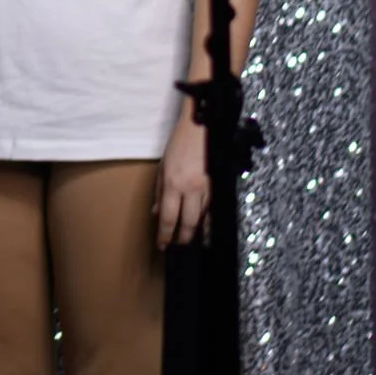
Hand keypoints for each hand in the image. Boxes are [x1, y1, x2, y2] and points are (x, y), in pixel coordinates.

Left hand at [155, 113, 210, 247]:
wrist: (201, 129)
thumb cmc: (179, 145)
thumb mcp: (162, 167)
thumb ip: (159, 192)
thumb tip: (157, 213)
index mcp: (174, 184)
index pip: (168, 218)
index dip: (165, 235)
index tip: (162, 245)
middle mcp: (191, 189)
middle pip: (189, 223)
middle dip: (183, 238)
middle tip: (178, 245)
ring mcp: (208, 188)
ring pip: (203, 218)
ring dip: (197, 230)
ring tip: (190, 238)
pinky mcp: (219, 185)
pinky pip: (213, 208)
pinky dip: (208, 219)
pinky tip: (206, 226)